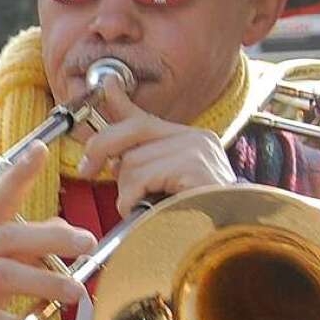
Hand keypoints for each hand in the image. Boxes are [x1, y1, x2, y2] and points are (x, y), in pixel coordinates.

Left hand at [78, 76, 236, 214]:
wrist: (231, 234)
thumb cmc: (196, 219)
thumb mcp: (163, 187)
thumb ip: (142, 168)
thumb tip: (113, 159)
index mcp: (190, 141)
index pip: (147, 116)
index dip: (120, 100)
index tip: (107, 85)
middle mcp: (195, 139)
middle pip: (134, 128)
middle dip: (102, 147)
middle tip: (88, 169)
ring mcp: (196, 150)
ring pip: (132, 160)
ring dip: (125, 190)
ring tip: (141, 207)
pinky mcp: (192, 166)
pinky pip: (141, 177)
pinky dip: (132, 198)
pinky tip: (147, 211)